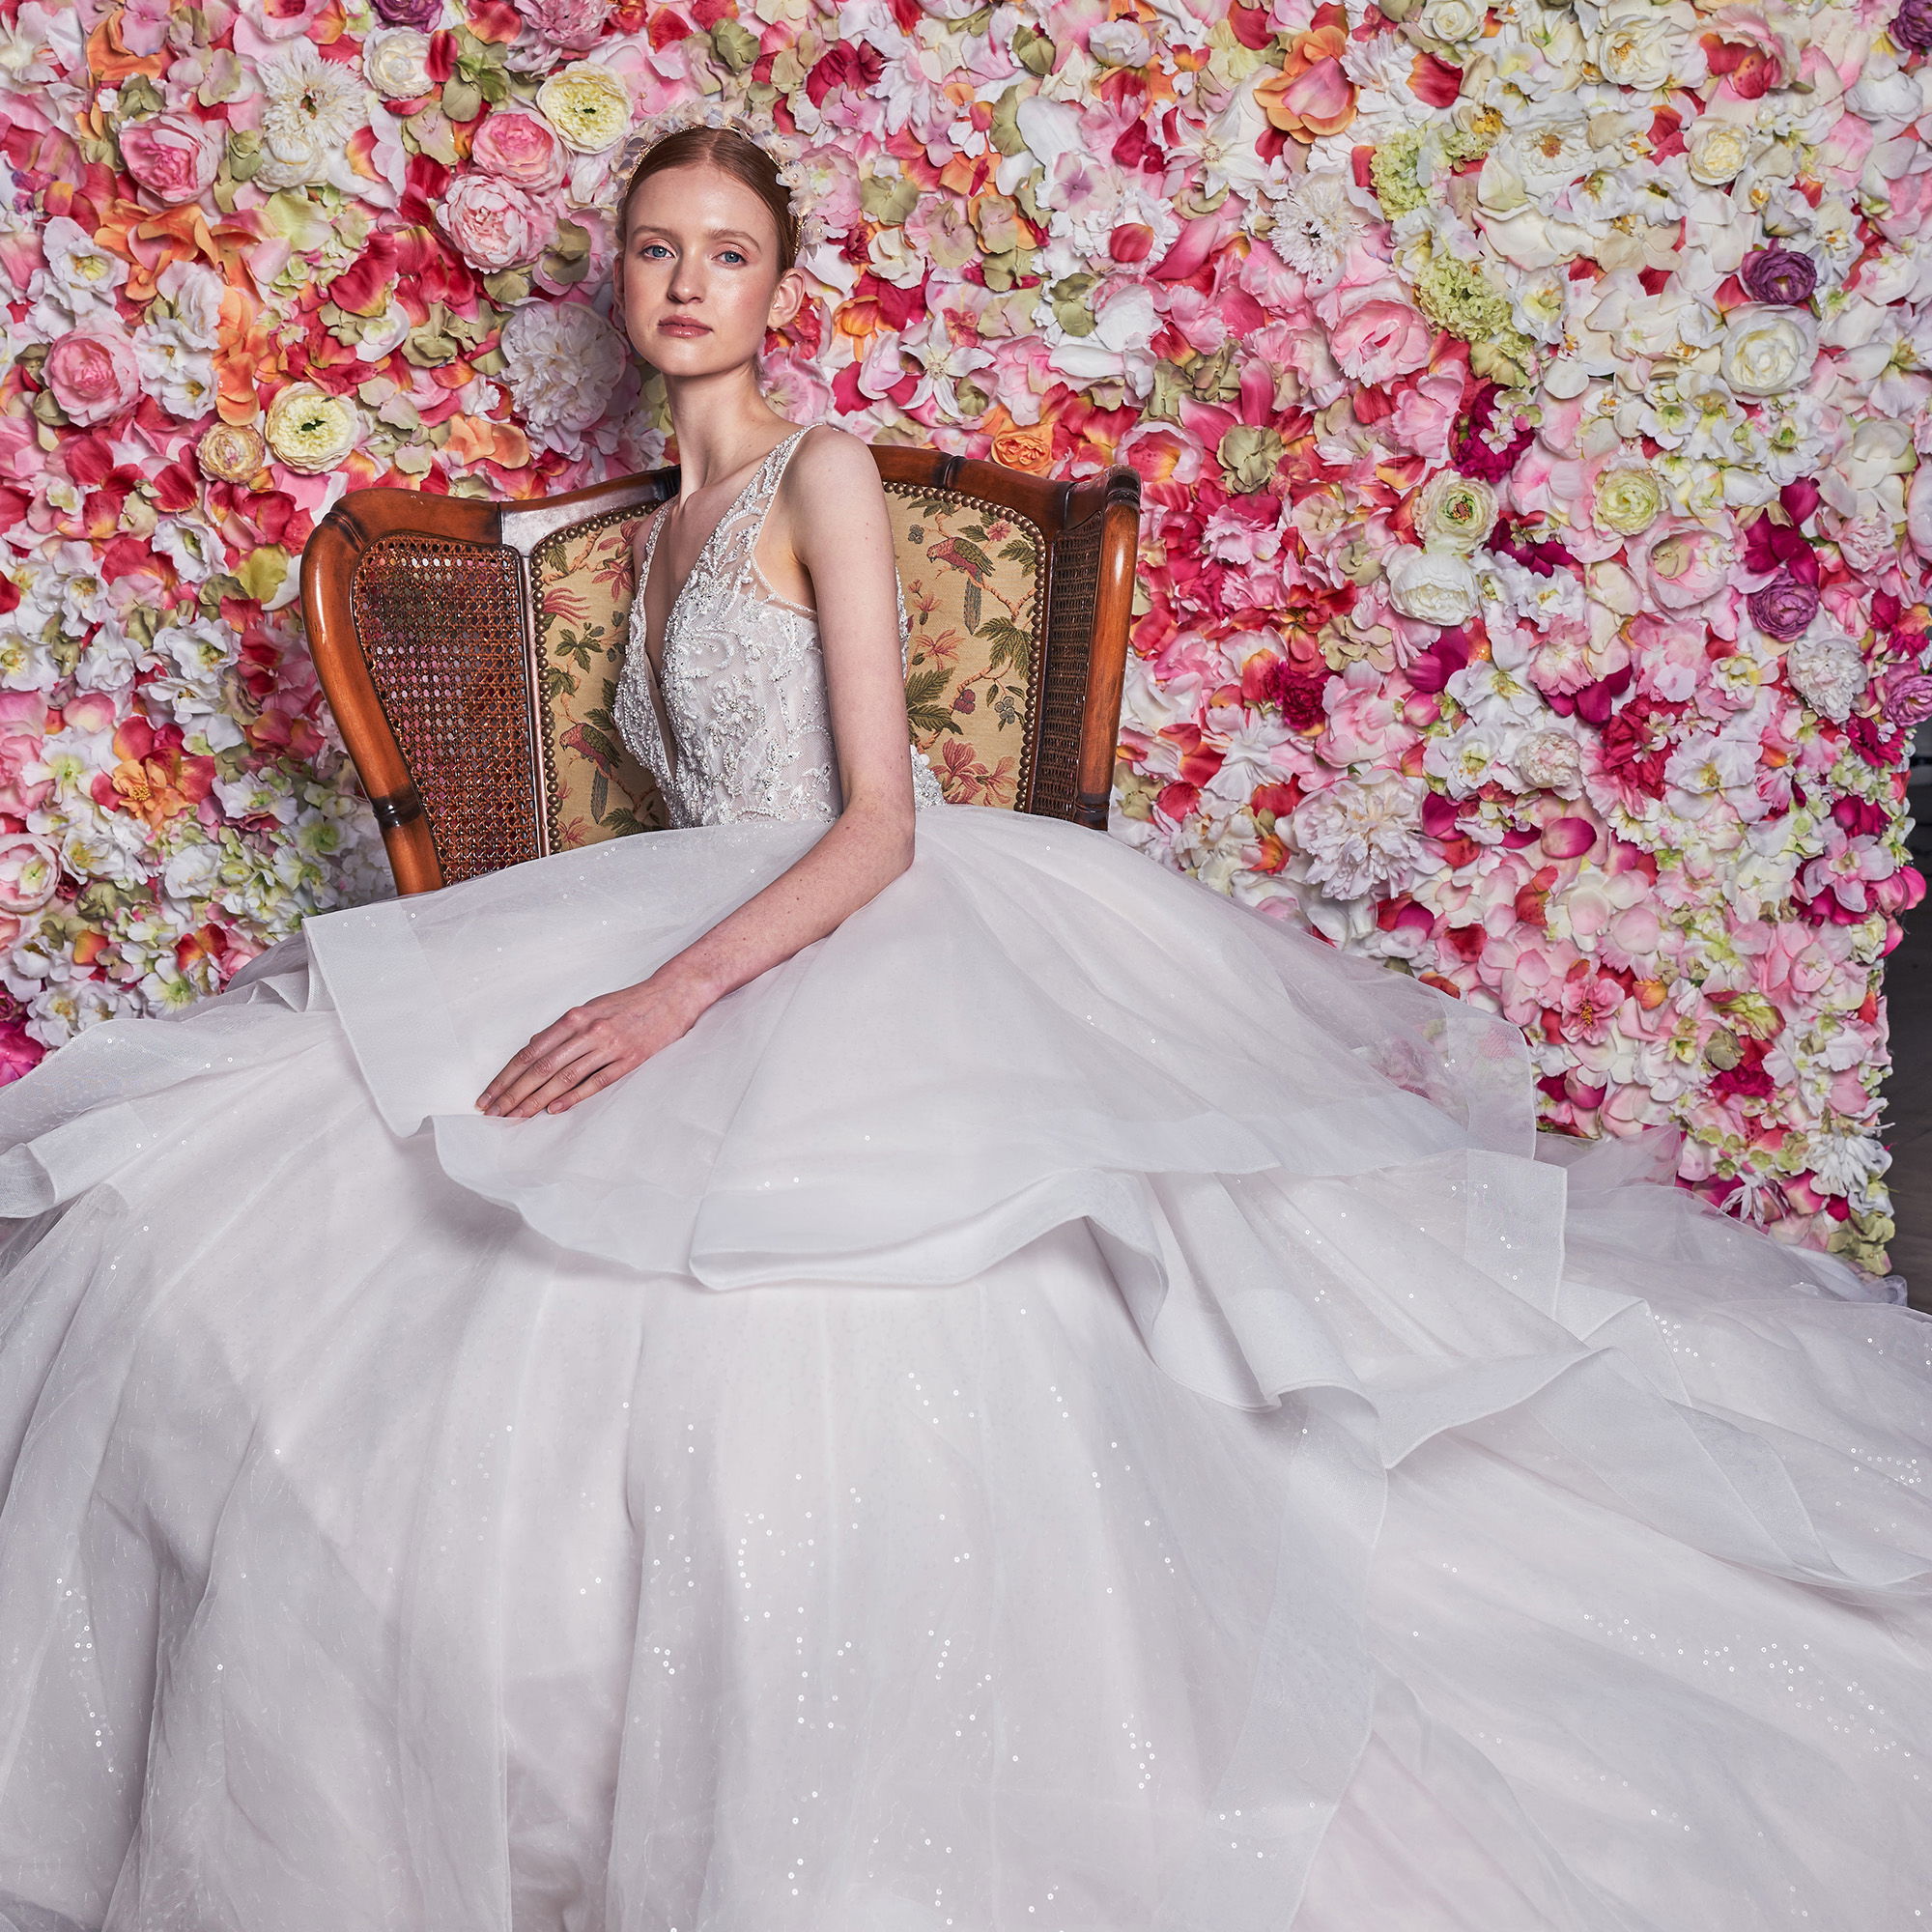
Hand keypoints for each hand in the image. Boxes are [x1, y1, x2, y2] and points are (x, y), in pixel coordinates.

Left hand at [477, 976, 706, 1118]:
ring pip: (564, 1077)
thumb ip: (563, 1028)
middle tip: (493, 1113)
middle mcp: (587, 1031)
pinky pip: (596, 1082)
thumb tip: (534, 1045)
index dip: (506, 1076)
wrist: (672, 995)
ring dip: (536, 1100)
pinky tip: (554, 1110)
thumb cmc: (629, 1003)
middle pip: (541, 1067)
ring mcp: (609, 1046)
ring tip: (516, 1118)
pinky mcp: (630, 1059)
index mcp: (574, 1017)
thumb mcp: (591, 1007)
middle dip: (513, 1093)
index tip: (488, 1095)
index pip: (530, 1051)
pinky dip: (573, 1097)